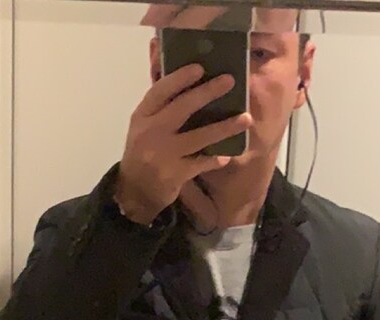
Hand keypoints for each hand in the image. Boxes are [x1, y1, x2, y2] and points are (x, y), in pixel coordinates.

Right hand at [113, 65, 252, 224]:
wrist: (134, 192)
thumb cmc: (143, 152)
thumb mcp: (143, 126)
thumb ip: (161, 106)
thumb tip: (187, 80)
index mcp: (143, 116)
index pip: (160, 91)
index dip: (180, 78)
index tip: (200, 67)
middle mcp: (151, 132)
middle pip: (182, 108)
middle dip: (207, 92)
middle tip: (230, 81)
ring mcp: (163, 154)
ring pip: (198, 137)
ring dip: (224, 127)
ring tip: (246, 118)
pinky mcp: (174, 175)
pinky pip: (200, 163)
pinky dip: (214, 159)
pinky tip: (226, 156)